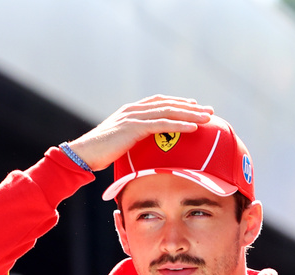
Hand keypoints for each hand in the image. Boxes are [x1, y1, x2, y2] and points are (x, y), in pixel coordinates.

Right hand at [64, 95, 214, 170]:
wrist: (84, 154)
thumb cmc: (103, 151)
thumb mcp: (123, 140)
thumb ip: (137, 137)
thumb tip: (150, 146)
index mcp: (131, 110)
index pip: (160, 102)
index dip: (179, 103)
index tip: (196, 106)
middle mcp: (133, 110)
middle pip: (168, 104)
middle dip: (190, 107)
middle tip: (210, 111)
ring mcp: (133, 117)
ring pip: (167, 112)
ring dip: (190, 115)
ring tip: (207, 118)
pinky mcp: (133, 128)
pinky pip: (161, 125)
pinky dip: (179, 126)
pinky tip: (193, 128)